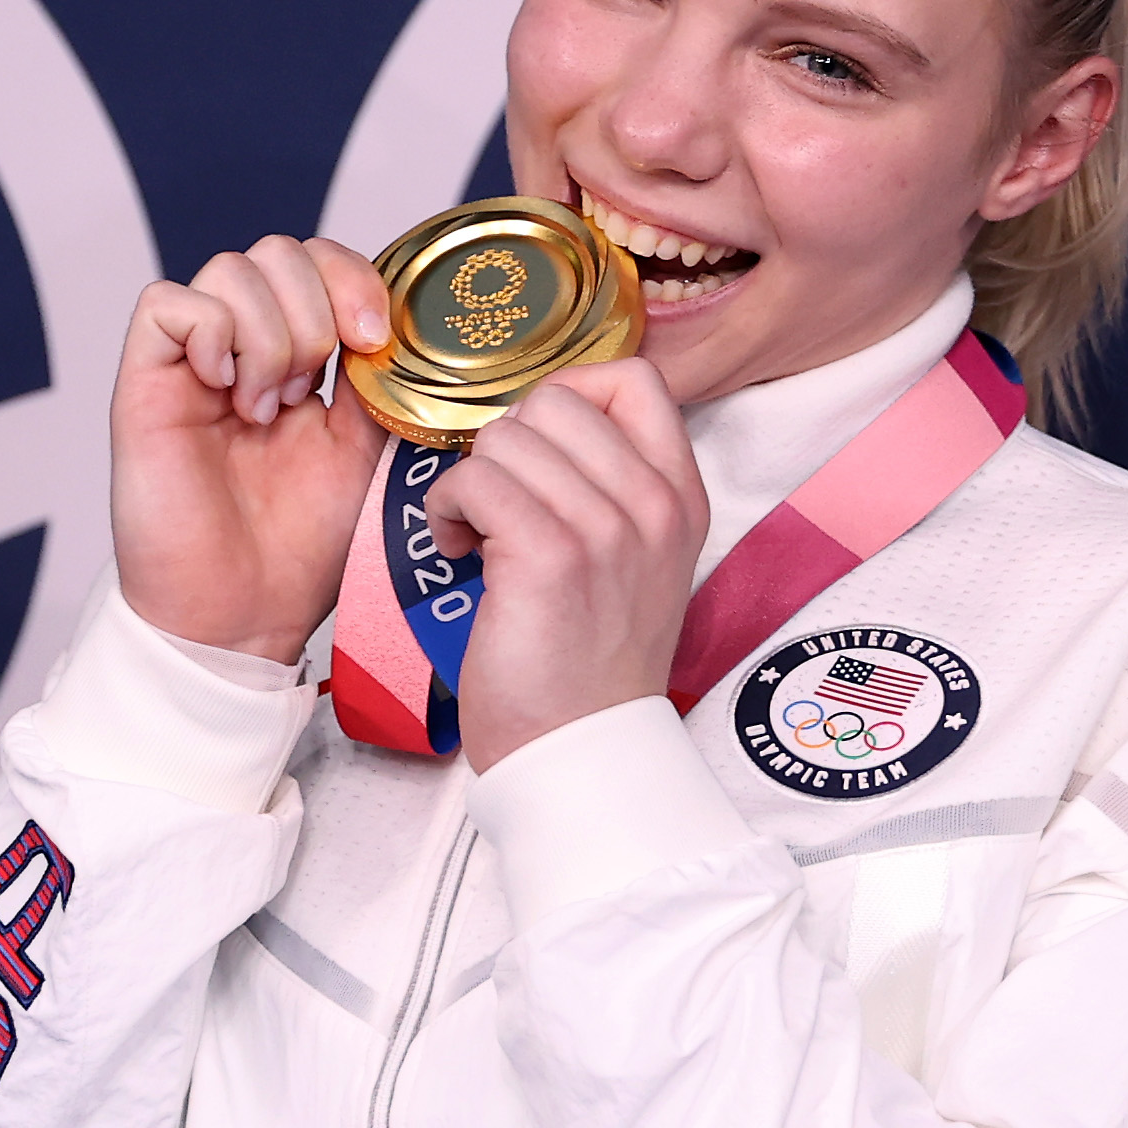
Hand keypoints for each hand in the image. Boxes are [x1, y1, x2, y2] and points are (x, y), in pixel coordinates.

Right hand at [112, 237, 393, 664]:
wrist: (245, 611)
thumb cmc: (302, 545)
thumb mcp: (369, 447)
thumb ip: (380, 378)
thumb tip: (403, 322)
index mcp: (299, 357)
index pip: (322, 262)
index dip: (354, 279)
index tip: (374, 339)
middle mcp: (243, 347)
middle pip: (277, 251)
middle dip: (315, 307)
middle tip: (312, 388)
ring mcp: (193, 361)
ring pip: (230, 269)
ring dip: (268, 335)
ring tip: (267, 408)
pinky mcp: (145, 381)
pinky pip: (168, 303)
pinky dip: (212, 335)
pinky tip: (229, 393)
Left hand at [413, 359, 706, 767]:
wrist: (581, 749)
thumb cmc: (589, 659)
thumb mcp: (636, 559)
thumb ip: (614, 485)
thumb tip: (542, 418)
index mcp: (681, 496)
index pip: (633, 378)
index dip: (569, 394)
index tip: (541, 452)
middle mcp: (654, 505)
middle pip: (555, 400)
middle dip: (509, 445)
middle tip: (501, 505)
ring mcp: (606, 529)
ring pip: (506, 437)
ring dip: (472, 482)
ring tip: (478, 535)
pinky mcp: (548, 556)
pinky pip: (474, 479)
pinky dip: (447, 509)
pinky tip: (459, 550)